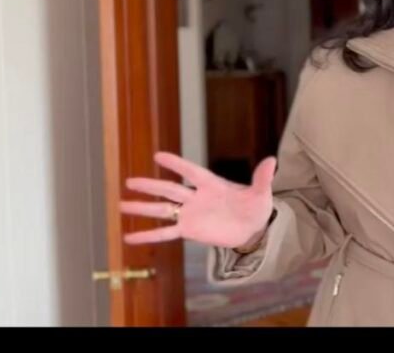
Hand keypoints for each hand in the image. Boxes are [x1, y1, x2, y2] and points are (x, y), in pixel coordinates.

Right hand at [119, 152, 275, 248]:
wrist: (252, 228)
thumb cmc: (255, 206)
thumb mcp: (261, 194)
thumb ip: (262, 178)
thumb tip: (273, 161)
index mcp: (212, 184)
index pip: (191, 172)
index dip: (176, 164)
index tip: (157, 156)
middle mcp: (196, 197)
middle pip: (170, 190)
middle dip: (151, 186)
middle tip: (129, 181)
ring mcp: (190, 214)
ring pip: (163, 209)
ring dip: (143, 208)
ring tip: (121, 204)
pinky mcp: (188, 230)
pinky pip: (165, 233)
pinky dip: (148, 235)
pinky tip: (129, 237)